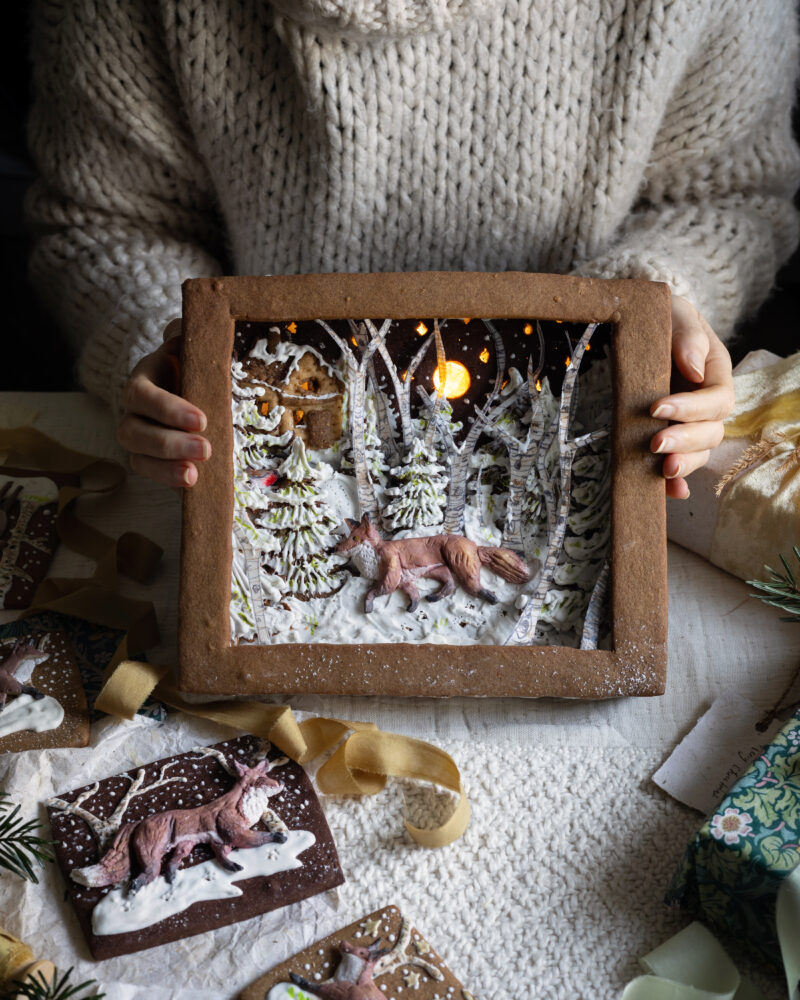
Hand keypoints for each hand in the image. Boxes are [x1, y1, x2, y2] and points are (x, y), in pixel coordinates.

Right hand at [118, 319, 210, 486]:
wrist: (186, 383)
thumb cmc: (191, 365)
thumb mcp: (191, 346)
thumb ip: (190, 335)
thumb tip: (186, 326)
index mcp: (143, 380)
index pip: (143, 395)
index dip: (168, 409)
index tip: (202, 420)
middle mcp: (133, 411)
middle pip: (135, 431)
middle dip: (170, 444)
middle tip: (206, 449)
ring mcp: (139, 437)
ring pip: (138, 456)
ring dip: (166, 468)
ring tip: (194, 475)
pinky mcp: (150, 459)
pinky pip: (150, 472)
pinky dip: (168, 480)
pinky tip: (191, 484)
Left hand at [649, 296, 733, 499]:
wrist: (640, 327)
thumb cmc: (662, 318)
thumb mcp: (675, 314)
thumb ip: (688, 336)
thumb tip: (693, 370)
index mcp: (715, 373)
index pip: (717, 400)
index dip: (691, 408)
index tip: (657, 407)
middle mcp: (706, 404)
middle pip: (711, 432)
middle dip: (686, 441)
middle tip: (656, 443)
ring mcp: (690, 423)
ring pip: (699, 453)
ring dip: (684, 465)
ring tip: (664, 470)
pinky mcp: (670, 437)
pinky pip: (680, 464)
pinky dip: (677, 482)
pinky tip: (670, 492)